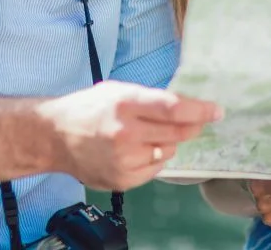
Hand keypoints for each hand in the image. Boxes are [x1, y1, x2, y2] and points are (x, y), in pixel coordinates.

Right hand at [39, 81, 221, 190]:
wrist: (55, 136)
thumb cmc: (89, 108)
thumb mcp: (117, 90)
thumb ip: (150, 99)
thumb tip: (187, 106)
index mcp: (125, 103)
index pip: (173, 108)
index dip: (199, 111)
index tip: (216, 111)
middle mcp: (125, 132)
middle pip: (176, 132)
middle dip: (193, 126)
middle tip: (199, 121)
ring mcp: (123, 159)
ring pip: (167, 151)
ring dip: (167, 142)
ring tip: (145, 134)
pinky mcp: (122, 179)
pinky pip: (155, 169)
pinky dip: (153, 158)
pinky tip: (136, 150)